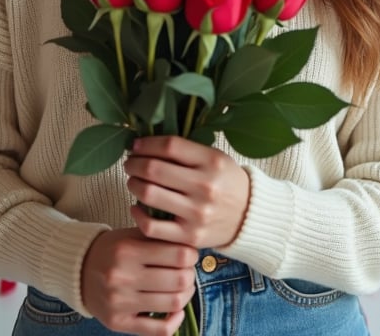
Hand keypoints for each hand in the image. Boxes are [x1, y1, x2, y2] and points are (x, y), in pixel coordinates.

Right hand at [80, 228, 196, 335]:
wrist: (79, 271)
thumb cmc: (113, 250)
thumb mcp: (131, 235)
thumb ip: (158, 237)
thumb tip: (192, 245)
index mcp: (127, 250)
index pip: (178, 254)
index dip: (191, 254)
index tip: (190, 254)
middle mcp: (122, 277)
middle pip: (179, 280)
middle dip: (190, 275)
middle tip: (187, 271)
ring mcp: (120, 303)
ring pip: (173, 303)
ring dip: (186, 295)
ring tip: (183, 288)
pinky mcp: (119, 323)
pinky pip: (159, 329)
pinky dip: (175, 320)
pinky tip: (176, 310)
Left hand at [124, 135, 250, 248]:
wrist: (249, 216)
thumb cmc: (226, 182)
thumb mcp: (215, 158)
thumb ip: (187, 150)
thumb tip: (148, 143)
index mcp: (212, 161)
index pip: (170, 146)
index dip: (147, 144)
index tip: (136, 146)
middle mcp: (205, 186)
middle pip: (154, 169)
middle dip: (134, 164)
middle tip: (130, 164)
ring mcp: (196, 213)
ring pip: (149, 194)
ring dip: (133, 184)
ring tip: (133, 181)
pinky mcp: (189, 237)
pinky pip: (152, 226)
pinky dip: (137, 214)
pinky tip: (136, 206)